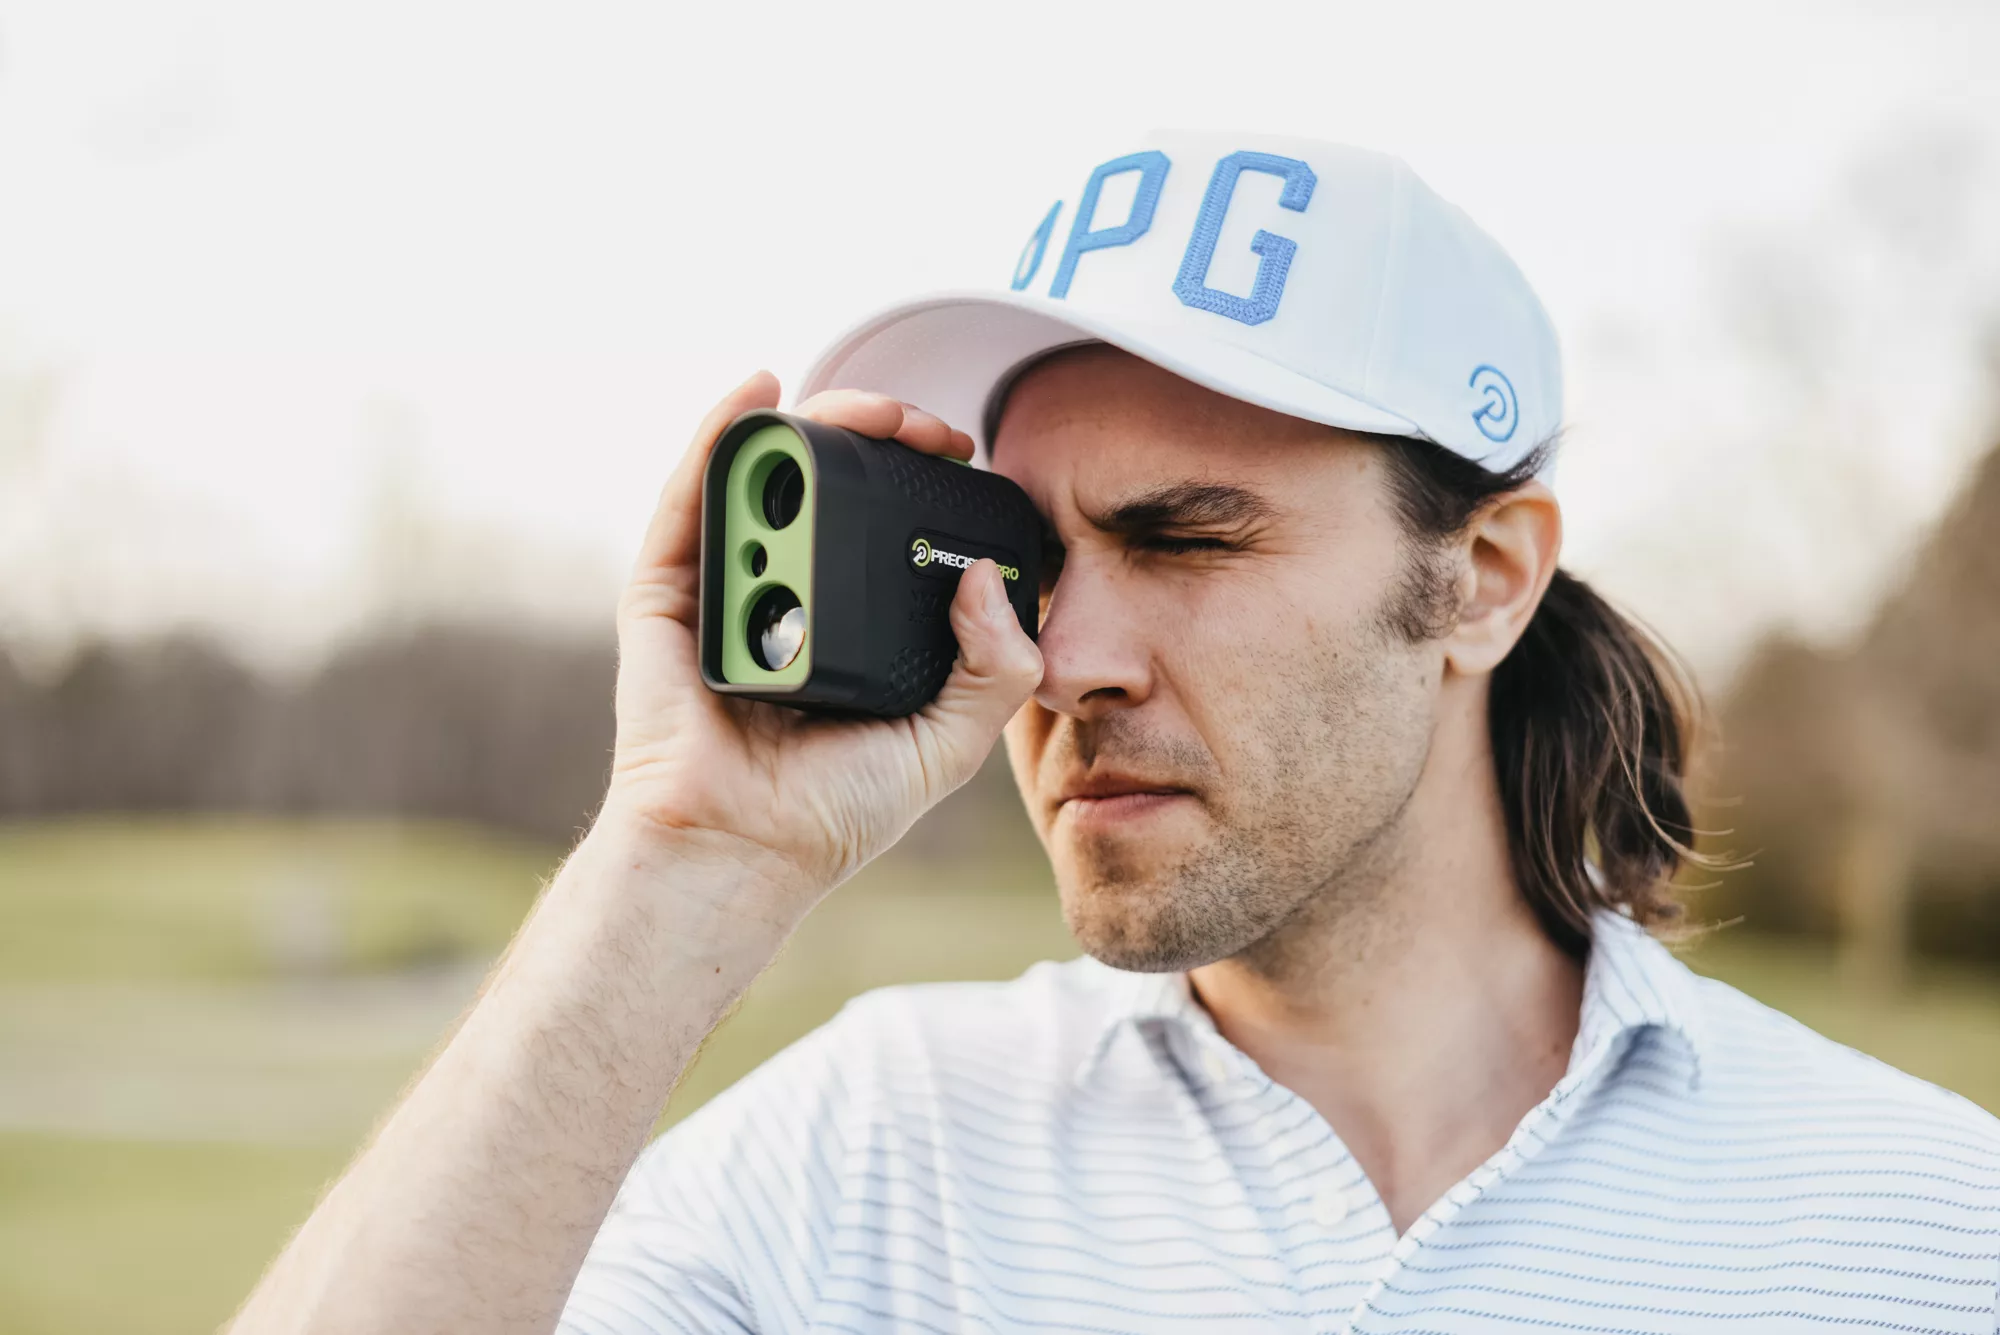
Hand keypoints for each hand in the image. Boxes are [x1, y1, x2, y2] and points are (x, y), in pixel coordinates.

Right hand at [602, 373, 1044, 907]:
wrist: (740, 854)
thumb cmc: (833, 812)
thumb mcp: (947, 742)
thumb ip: (994, 668)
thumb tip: (988, 576)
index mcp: (848, 623)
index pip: (884, 525)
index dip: (923, 478)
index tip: (964, 454)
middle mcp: (788, 593)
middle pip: (829, 484)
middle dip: (880, 437)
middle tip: (928, 430)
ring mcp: (727, 587)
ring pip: (766, 478)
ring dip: (815, 423)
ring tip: (865, 408)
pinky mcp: (669, 592)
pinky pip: (691, 499)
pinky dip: (721, 436)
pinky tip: (758, 394)